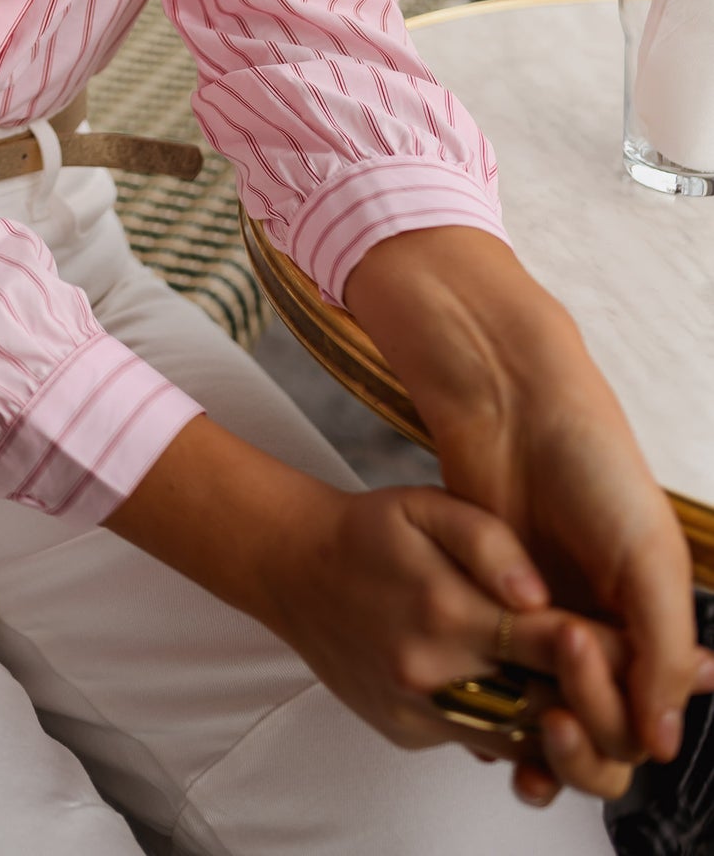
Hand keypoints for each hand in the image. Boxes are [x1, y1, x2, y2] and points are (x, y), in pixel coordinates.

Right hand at [257, 475, 638, 798]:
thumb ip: (492, 542)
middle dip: (584, 694)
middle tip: (603, 669)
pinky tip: (504, 686)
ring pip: (514, 739)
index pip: (550, 647)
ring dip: (547, 716)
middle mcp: (431, 673)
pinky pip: (476, 740)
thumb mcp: (429, 505)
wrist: (293, 568)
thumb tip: (537, 595)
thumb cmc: (369, 531)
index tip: (621, 640)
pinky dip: (501, 719)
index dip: (599, 650)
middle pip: (541, 706)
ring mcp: (416, 711)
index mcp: (445, 610)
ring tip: (561, 682)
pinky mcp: (406, 733)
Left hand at [344, 227, 713, 803]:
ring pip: (547, 717)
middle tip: (554, 714)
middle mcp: (601, 632)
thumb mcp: (648, 557)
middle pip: (599, 730)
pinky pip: (499, 680)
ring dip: (539, 739)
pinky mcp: (493, 611)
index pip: (644, 718)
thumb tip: (662, 742)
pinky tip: (487, 724)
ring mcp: (544, 625)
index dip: (622, 727)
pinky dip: (498, 711)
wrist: (515, 408)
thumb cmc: (594, 469)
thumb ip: (661, 648)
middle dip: (583, 737)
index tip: (589, 700)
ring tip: (527, 723)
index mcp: (648, 624)